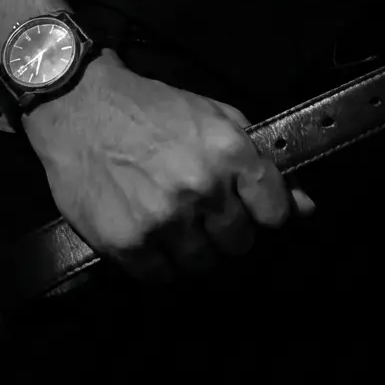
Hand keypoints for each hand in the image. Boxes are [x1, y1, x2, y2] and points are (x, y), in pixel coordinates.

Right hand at [23, 48, 314, 281]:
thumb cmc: (151, 109)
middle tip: (205, 213)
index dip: (266, 213)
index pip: (276, 212)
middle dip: (228, 231)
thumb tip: (305, 207)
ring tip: (175, 223)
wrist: (79, 107)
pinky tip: (151, 235)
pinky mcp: (127, 243)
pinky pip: (162, 277)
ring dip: (194, 250)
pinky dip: (161, 263)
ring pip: (203, 265)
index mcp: (229, 152)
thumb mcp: (215, 118)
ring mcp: (163, 219)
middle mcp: (201, 188)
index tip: (252, 210)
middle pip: (240, 244)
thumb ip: (262, 162)